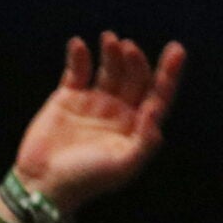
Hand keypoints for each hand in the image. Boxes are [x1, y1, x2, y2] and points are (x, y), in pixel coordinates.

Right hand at [11, 33, 187, 212]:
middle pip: (135, 78)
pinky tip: (79, 45)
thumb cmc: (87, 180)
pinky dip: (78, 57)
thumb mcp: (122, 166)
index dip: (169, 74)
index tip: (177, 50)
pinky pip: (77, 71)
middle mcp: (119, 112)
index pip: (158, 96)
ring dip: (112, 54)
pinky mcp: (68, 97)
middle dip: (136, 62)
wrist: (44, 183)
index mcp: (137, 128)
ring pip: (110, 70)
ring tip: (111, 40)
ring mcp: (94, 103)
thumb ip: (144, 142)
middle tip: (129, 48)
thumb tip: (155, 113)